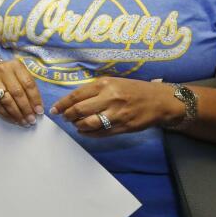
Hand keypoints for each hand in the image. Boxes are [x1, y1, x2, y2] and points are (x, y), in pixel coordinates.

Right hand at [0, 58, 43, 125]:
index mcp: (16, 66)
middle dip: (26, 109)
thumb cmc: (7, 73)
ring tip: (23, 121)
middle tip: (32, 120)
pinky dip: (6, 114)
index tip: (39, 111)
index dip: (35, 99)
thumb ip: (28, 86)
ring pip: (6, 100)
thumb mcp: (19, 73)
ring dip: (16, 113)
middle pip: (17, 93)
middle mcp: (3, 71)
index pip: (28, 84)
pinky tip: (13, 119)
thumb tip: (37, 107)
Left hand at [51, 77, 182, 136]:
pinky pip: (101, 133)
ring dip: (78, 126)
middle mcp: (110, 98)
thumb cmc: (134, 89)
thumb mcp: (113, 82)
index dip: (62, 104)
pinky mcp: (124, 127)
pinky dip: (89, 134)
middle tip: (65, 118)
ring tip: (76, 124)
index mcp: (105, 85)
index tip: (55, 109)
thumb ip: (94, 90)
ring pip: (89, 123)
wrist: (161, 101)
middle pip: (79, 110)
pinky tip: (85, 131)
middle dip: (68, 116)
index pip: (76, 95)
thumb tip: (73, 101)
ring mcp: (117, 114)